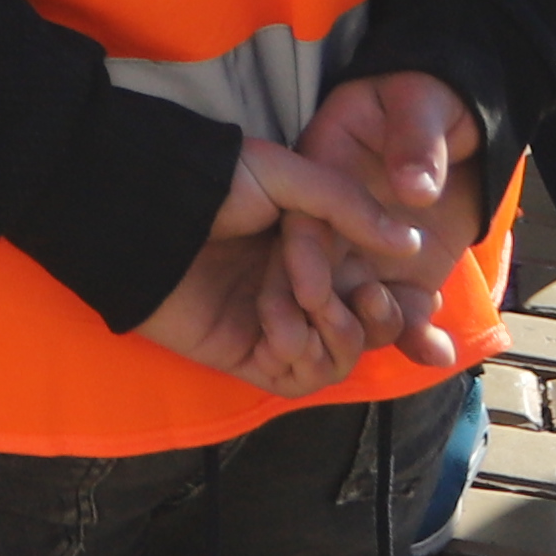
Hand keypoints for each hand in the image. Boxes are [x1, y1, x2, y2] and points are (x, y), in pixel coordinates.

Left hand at [134, 137, 436, 392]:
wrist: (143, 213)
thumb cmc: (207, 182)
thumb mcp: (285, 177)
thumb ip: (348, 207)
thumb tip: (413, 244)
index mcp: (314, 248)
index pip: (375, 287)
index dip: (400, 296)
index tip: (408, 285)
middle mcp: (299, 290)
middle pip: (367, 329)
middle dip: (375, 316)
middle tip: (363, 293)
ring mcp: (273, 324)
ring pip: (339, 357)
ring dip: (334, 333)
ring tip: (306, 299)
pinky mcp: (244, 354)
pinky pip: (298, 378)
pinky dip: (300, 354)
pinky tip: (278, 323)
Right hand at [268, 77, 488, 371]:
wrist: (461, 122)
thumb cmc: (427, 99)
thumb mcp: (420, 104)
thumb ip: (415, 142)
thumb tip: (414, 188)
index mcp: (324, 169)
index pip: (304, 219)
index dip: (302, 255)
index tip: (307, 288)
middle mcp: (336, 220)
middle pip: (318, 272)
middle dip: (327, 311)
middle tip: (345, 336)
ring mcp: (367, 251)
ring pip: (356, 302)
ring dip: (376, 327)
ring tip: (410, 330)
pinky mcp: (404, 274)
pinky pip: (403, 311)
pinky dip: (417, 336)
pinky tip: (437, 353)